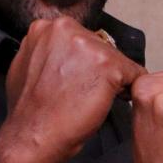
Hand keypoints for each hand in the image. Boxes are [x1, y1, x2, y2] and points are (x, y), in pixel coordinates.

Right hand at [0, 18, 145, 162]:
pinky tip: (117, 98)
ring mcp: (89, 45)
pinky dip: (129, 87)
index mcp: (48, 27)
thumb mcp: (28, 64)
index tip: (85, 76)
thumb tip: (62, 51)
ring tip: (100, 96)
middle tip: (91, 90)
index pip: (82, 37)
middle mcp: (68, 29)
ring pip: (117, 58)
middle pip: (101, 45)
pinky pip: (134, 72)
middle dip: (100, 67)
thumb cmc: (31, 110)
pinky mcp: (109, 65)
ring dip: (114, 77)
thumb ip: (47, 50)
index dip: (86, 60)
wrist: (33, 135)